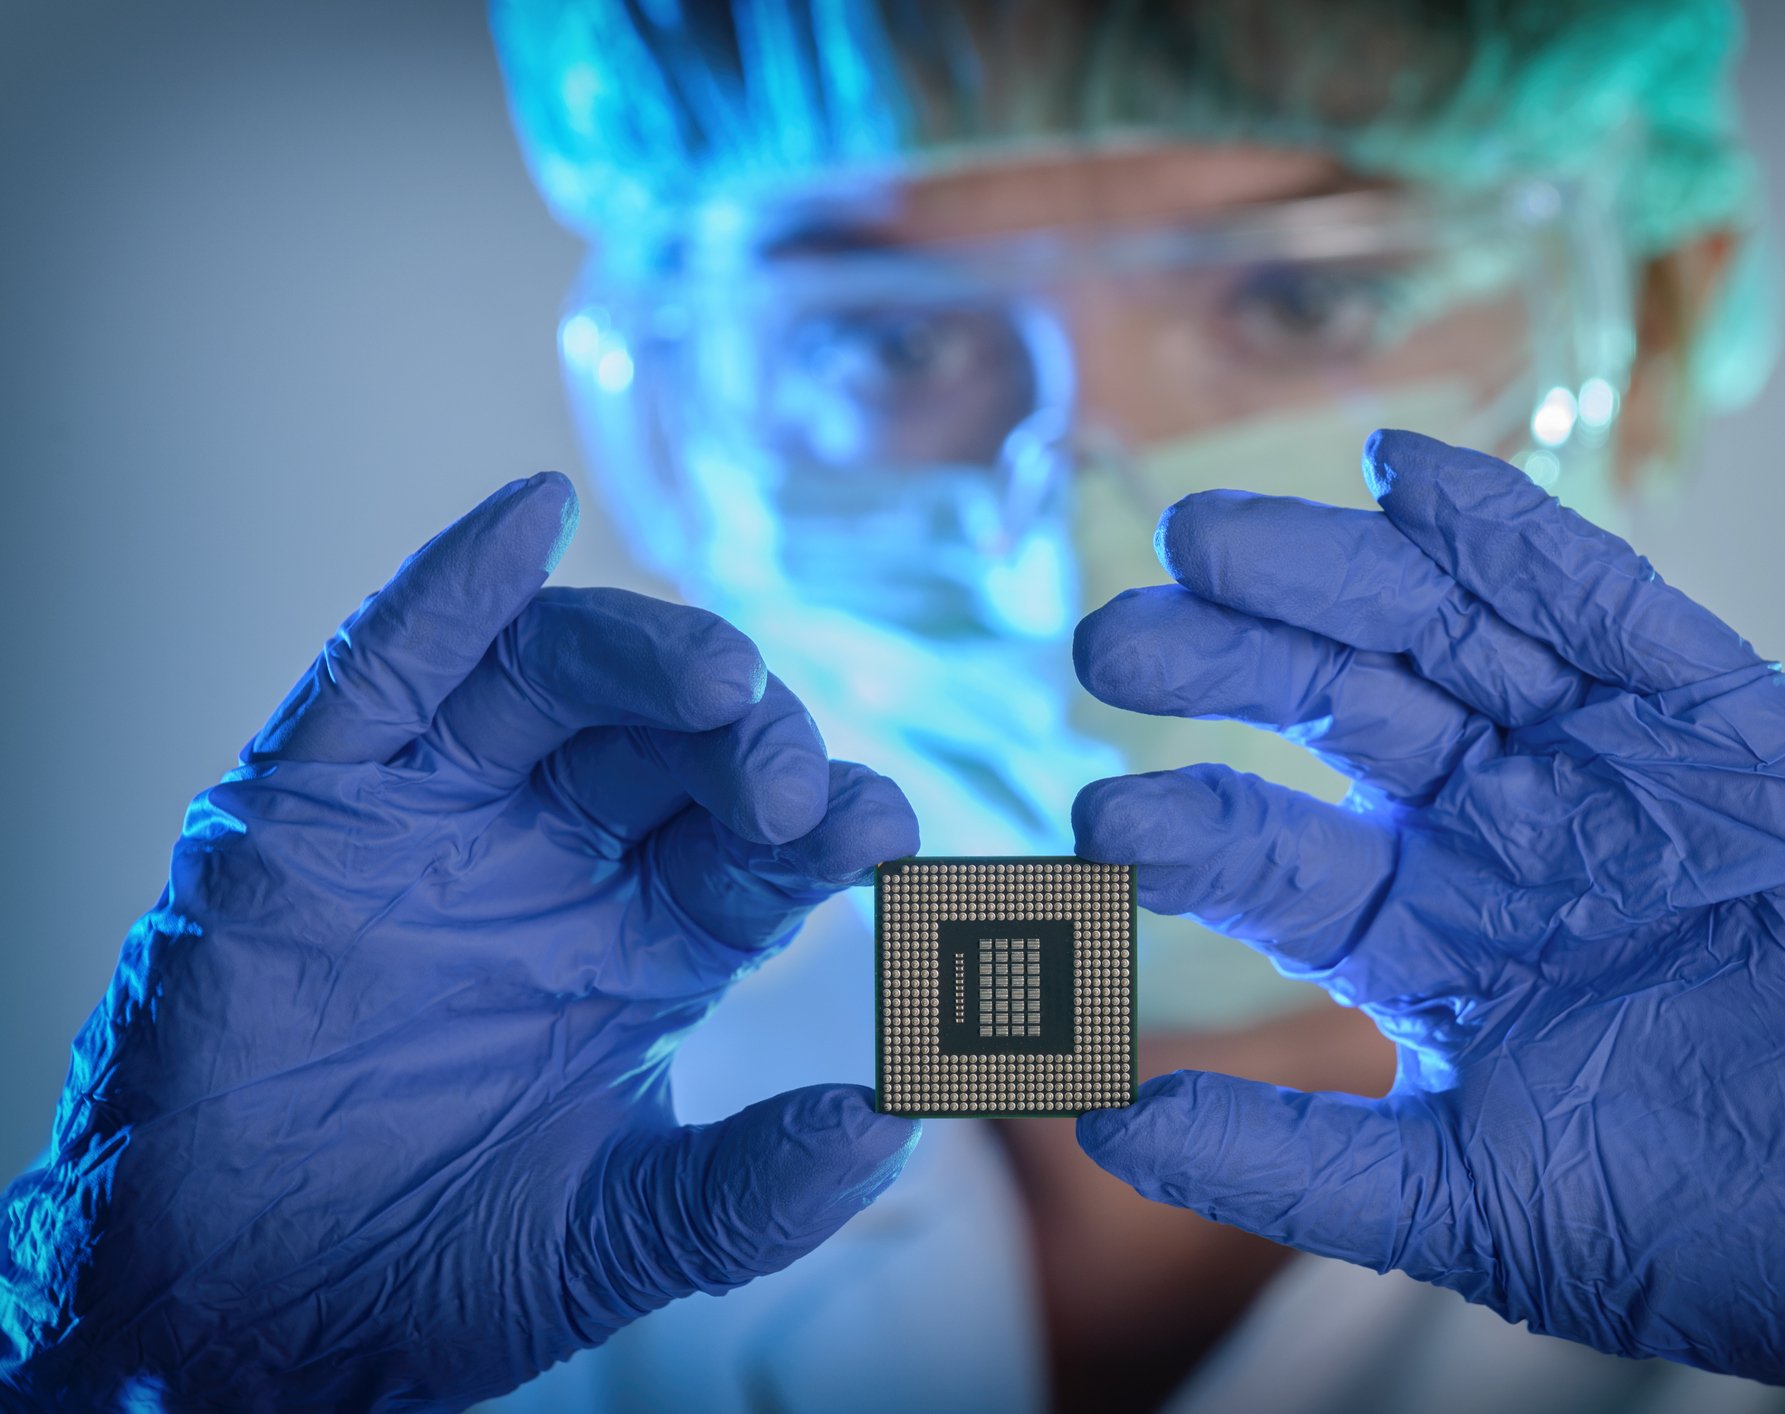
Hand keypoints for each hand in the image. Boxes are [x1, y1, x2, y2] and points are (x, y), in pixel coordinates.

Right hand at [0, 474, 919, 1409]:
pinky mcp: (313, 801)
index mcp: (652, 938)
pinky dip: (448, 591)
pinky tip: (524, 520)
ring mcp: (439, 814)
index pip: (762, 845)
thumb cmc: (424, 1269)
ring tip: (721, 675)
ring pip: (557, 680)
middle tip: (791, 780)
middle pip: (676, 742)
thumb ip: (755, 1192)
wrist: (227, 1314)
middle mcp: (560, 853)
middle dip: (748, 741)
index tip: (885, 829)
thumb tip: (896, 1121)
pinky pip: (384, 671)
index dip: (824, 822)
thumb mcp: (616, 1237)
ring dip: (642, 656)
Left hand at [1069, 430, 1784, 1410]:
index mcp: (1421, 930)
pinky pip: (1604, 607)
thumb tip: (1099, 1122)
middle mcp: (1491, 825)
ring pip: (1444, 633)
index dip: (1187, 826)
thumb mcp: (1457, 1200)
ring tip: (1210, 539)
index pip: (1275, 851)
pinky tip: (1409, 481)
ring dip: (1331, 575)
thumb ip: (1285, 1159)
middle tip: (1114, 637)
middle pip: (1336, 708)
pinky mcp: (1712, 719)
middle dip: (1229, 663)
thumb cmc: (1684, 1216)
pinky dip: (1512, 541)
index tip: (1098, 821)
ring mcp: (1596, 762)